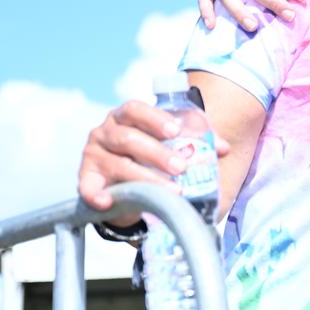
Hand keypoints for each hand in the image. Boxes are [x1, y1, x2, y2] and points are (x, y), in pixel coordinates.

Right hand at [77, 101, 231, 224]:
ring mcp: (93, 155)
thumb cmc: (151, 153)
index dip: (154, 118)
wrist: (124, 179)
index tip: (175, 131)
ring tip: (172, 190)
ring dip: (146, 178)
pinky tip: (108, 201)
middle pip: (129, 138)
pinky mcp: (86, 178)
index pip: (134, 109)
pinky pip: (87, 186)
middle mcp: (105, 132)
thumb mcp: (169, 143)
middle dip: (157, 153)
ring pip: (118, 164)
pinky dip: (95, 194)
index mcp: (126, 117)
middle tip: (182, 167)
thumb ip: (195, 141)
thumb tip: (223, 148)